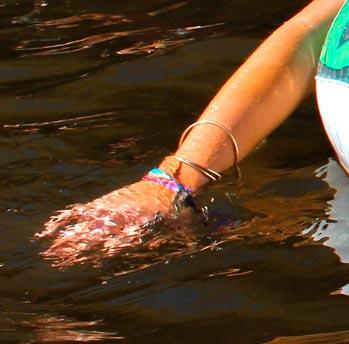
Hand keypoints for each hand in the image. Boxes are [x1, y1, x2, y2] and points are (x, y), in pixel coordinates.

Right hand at [38, 177, 181, 265]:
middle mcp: (123, 214)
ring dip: (70, 235)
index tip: (97, 255)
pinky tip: (54, 226)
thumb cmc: (178, 207)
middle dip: (81, 245)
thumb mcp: (182, 224)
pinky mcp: (109, 201)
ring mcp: (114, 206)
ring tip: (54, 249)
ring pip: (88, 222)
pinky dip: (70, 217)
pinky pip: (87, 209)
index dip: (109, 245)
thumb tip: (206, 242)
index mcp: (140, 220)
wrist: (172, 179)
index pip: (121, 235)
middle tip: (63, 258)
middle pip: (99, 231)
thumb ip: (187, 236)